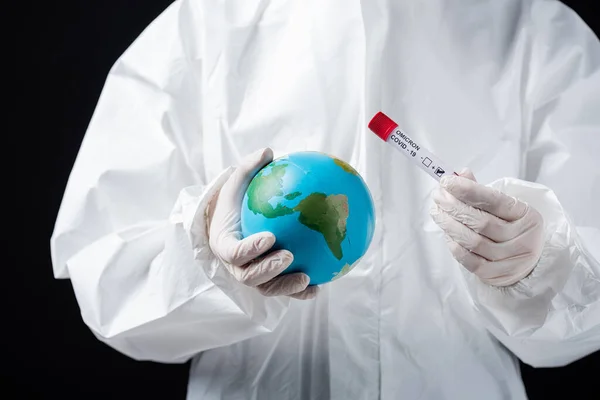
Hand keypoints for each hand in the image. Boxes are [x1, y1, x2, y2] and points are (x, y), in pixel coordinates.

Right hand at [207, 148, 317, 298]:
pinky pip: (284, 290)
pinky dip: (300, 292)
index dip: (250, 248)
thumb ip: (248, 168)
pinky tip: (320, 287)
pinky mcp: (268, 282)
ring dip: (287, 286)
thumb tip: (267, 151)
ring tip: (308, 277)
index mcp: (225, 244)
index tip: (270, 236)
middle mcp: (236, 266)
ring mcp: (252, 277)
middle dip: (269, 269)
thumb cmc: (236, 202)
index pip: (234, 252)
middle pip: (249, 276)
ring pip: (267, 288)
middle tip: (289, 255)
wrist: (231, 223)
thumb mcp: (238, 183)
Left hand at [430, 169, 544, 286]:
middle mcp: (522, 238)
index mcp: (526, 215)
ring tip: (436, 212)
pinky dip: (454, 246)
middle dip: (453, 206)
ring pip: (473, 241)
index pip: (494, 200)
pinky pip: (470, 260)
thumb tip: (460, 174)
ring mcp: (510, 258)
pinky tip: (446, 234)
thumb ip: (481, 192)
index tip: (447, 181)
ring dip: (449, 224)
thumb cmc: (511, 228)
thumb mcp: (505, 208)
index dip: (468, 190)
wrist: (529, 262)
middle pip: (481, 221)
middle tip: (437, 196)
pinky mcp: (496, 275)